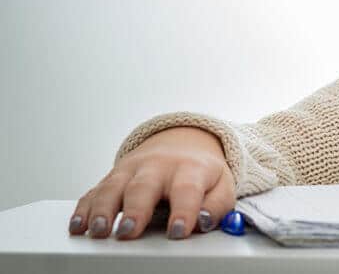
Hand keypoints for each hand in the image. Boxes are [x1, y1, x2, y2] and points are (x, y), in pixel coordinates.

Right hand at [68, 126, 235, 239]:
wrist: (182, 144)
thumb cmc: (201, 173)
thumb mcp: (221, 185)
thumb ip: (218, 205)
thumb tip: (204, 222)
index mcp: (190, 169)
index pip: (188, 188)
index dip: (184, 210)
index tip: (179, 231)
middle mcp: (158, 167)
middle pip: (144, 186)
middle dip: (135, 209)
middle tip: (129, 231)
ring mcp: (131, 170)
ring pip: (113, 186)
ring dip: (103, 209)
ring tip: (100, 229)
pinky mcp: (112, 177)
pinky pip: (94, 191)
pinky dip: (84, 208)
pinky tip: (78, 225)